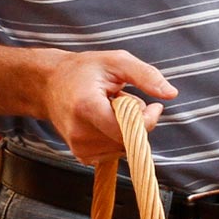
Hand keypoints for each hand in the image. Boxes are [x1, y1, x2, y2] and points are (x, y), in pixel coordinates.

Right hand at [40, 51, 179, 164]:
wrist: (48, 85)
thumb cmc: (82, 71)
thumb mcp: (116, 61)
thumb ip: (145, 75)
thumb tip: (171, 94)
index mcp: (87, 107)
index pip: (128, 129)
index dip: (147, 119)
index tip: (153, 105)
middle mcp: (80, 132)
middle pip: (129, 139)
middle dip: (135, 121)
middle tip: (121, 100)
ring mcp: (79, 147)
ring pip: (124, 148)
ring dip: (125, 130)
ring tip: (108, 110)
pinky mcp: (82, 156)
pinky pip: (115, 152)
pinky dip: (116, 138)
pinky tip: (103, 122)